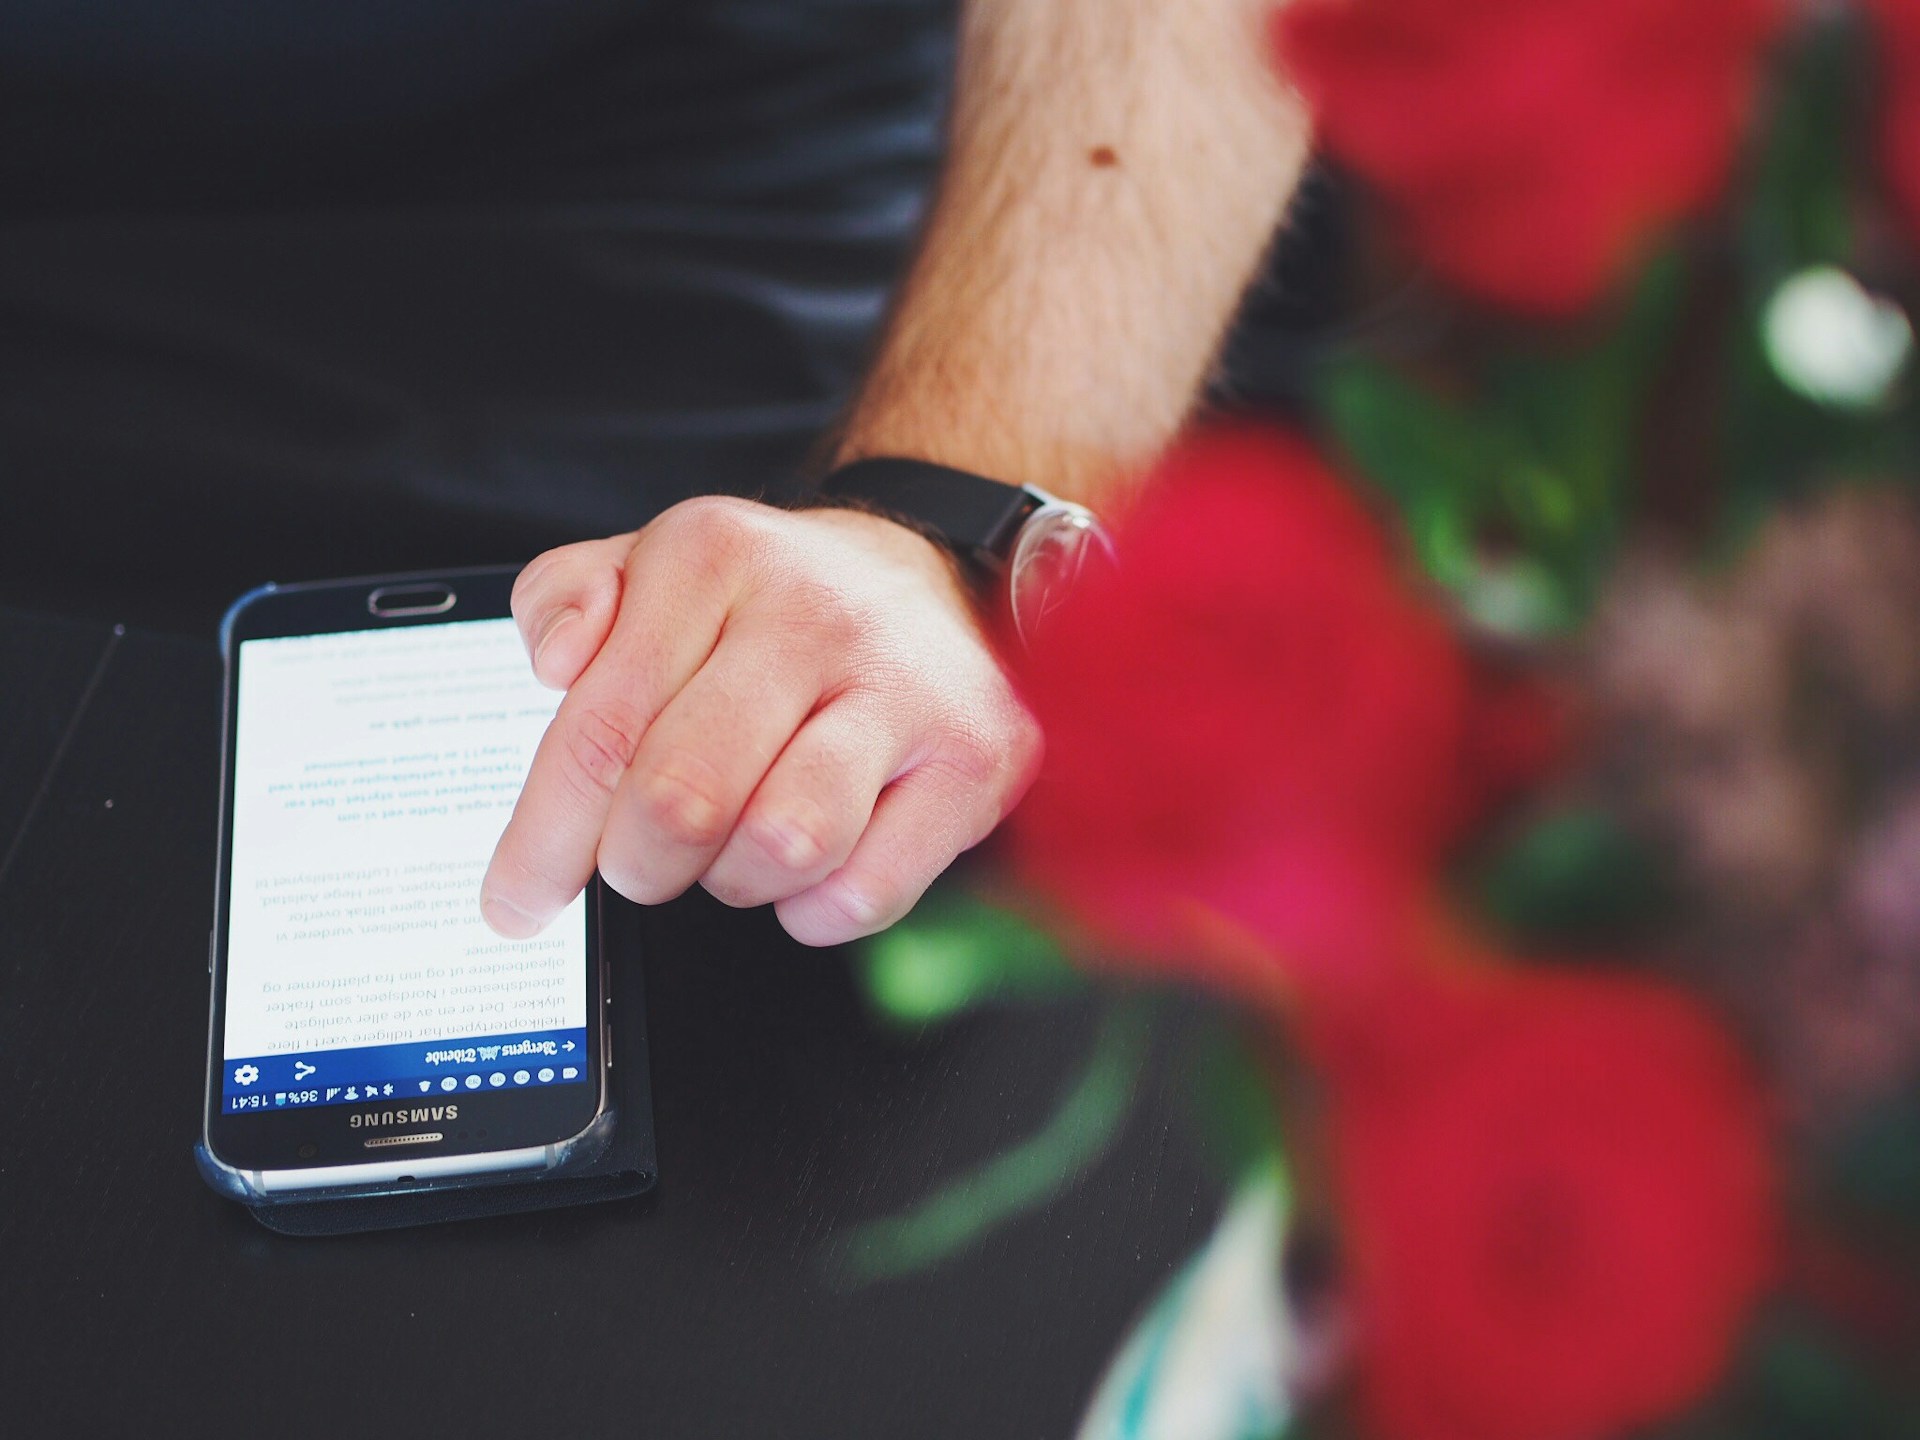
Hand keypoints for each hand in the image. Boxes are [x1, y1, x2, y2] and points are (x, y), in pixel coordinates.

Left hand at [479, 496, 1042, 946]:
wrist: (938, 581)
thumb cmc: (776, 605)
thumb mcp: (655, 569)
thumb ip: (566, 598)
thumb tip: (555, 663)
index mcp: (714, 555)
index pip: (599, 728)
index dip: (542, 840)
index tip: (515, 903)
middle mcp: (813, 613)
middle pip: (681, 799)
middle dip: (638, 864)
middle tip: (641, 864)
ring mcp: (905, 687)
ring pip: (780, 848)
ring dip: (736, 880)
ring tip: (740, 841)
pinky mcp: (978, 758)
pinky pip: (864, 892)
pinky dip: (816, 907)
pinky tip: (814, 861)